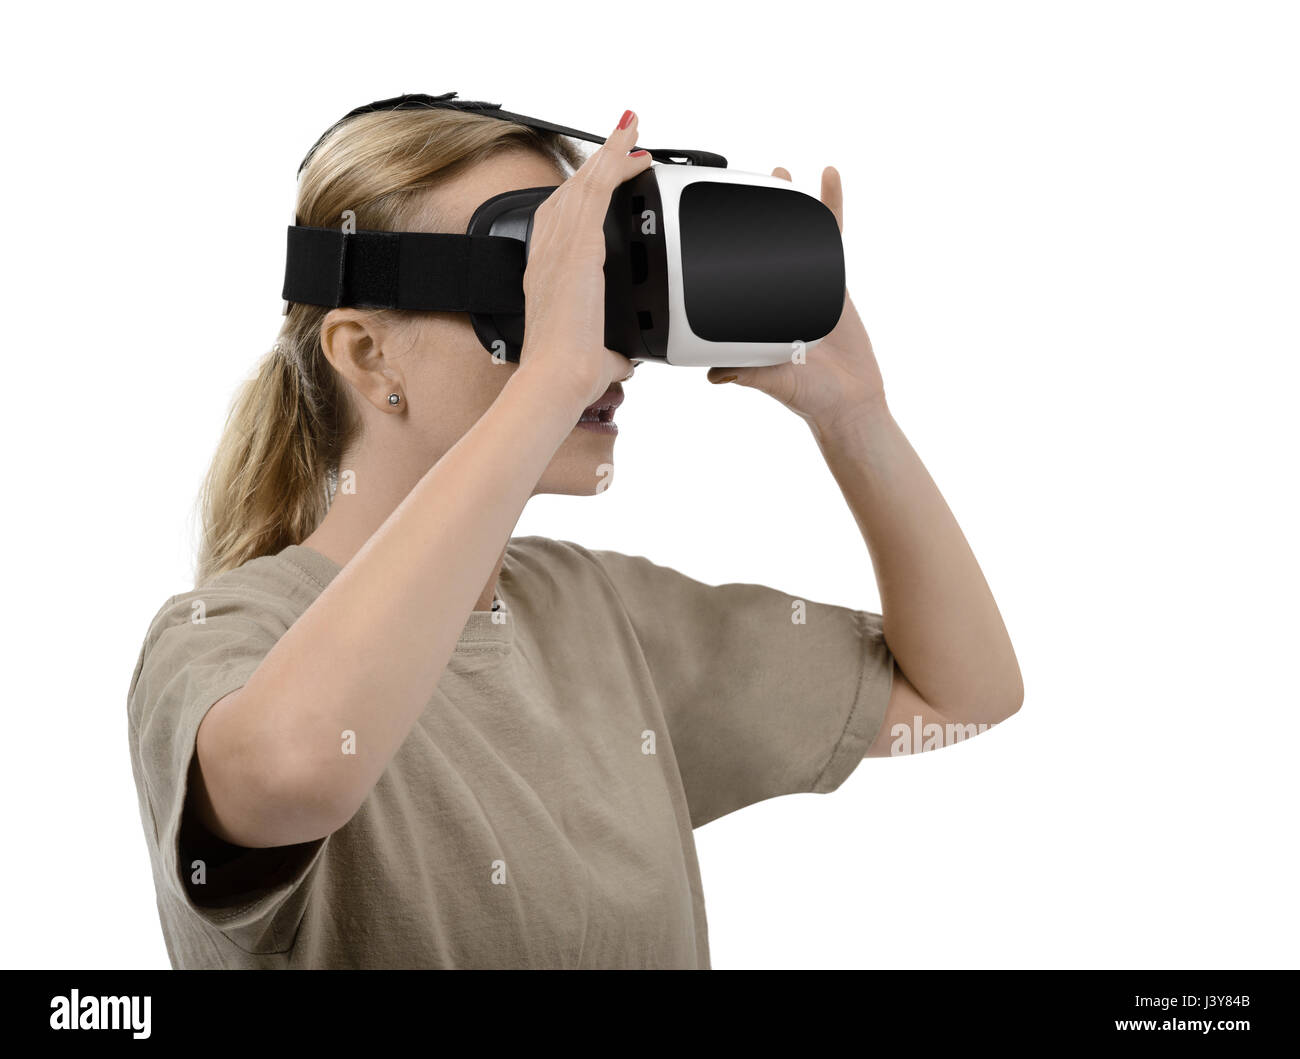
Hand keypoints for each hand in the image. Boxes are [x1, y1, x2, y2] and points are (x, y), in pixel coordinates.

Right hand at [516, 109, 652, 414]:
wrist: (558, 376)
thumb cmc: (569, 372)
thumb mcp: (599, 357)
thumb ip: (613, 351)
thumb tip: (626, 360)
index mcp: (551, 273)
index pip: (566, 218)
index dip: (586, 193)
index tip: (606, 180)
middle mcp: (549, 252)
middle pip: (573, 191)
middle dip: (601, 163)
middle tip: (628, 141)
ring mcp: (560, 244)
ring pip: (586, 182)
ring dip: (610, 153)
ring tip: (632, 128)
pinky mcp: (579, 243)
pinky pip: (597, 187)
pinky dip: (615, 159)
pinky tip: (632, 141)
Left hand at [705, 166, 887, 434]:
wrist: (851, 402)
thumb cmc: (810, 397)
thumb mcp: (773, 384)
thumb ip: (748, 375)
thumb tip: (714, 374)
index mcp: (754, 315)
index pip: (733, 275)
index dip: (721, 249)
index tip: (707, 219)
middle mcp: (775, 297)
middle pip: (762, 246)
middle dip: (752, 214)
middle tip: (744, 181)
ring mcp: (805, 286)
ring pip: (795, 234)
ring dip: (788, 202)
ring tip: (780, 173)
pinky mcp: (834, 281)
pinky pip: (832, 236)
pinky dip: (830, 206)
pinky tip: (828, 177)